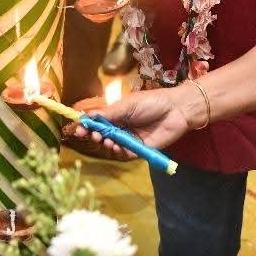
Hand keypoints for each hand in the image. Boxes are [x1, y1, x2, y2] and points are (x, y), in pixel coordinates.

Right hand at [69, 88, 193, 155]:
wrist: (177, 110)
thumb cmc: (153, 102)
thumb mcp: (129, 105)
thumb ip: (110, 113)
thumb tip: (89, 116)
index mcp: (118, 114)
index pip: (99, 122)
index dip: (88, 125)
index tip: (79, 128)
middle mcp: (122, 127)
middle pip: (103, 135)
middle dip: (95, 135)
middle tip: (92, 135)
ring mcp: (130, 138)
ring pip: (112, 145)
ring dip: (106, 143)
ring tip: (104, 140)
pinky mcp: (140, 149)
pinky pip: (125, 153)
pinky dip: (118, 151)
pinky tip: (115, 146)